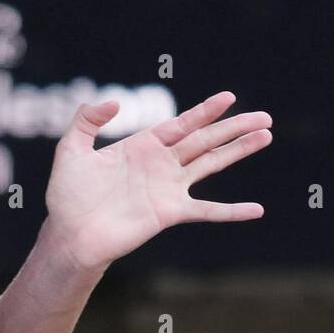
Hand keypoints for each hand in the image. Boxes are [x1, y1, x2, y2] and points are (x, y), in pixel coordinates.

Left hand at [44, 91, 271, 273]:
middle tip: (265, 117)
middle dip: (234, 127)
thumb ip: (86, 121)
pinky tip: (256, 210)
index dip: (206, 110)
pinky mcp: (170, 212)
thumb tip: (116, 104)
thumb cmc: (68, 196)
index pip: (182, 123)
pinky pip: (207, 210)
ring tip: (265, 137)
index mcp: (142, 146)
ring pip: (212, 165)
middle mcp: (161, 164)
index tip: (229, 97)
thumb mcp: (71, 150)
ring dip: (239, 151)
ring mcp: (169, 189)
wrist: (70, 235)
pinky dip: (232, 211)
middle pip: (205, 140)